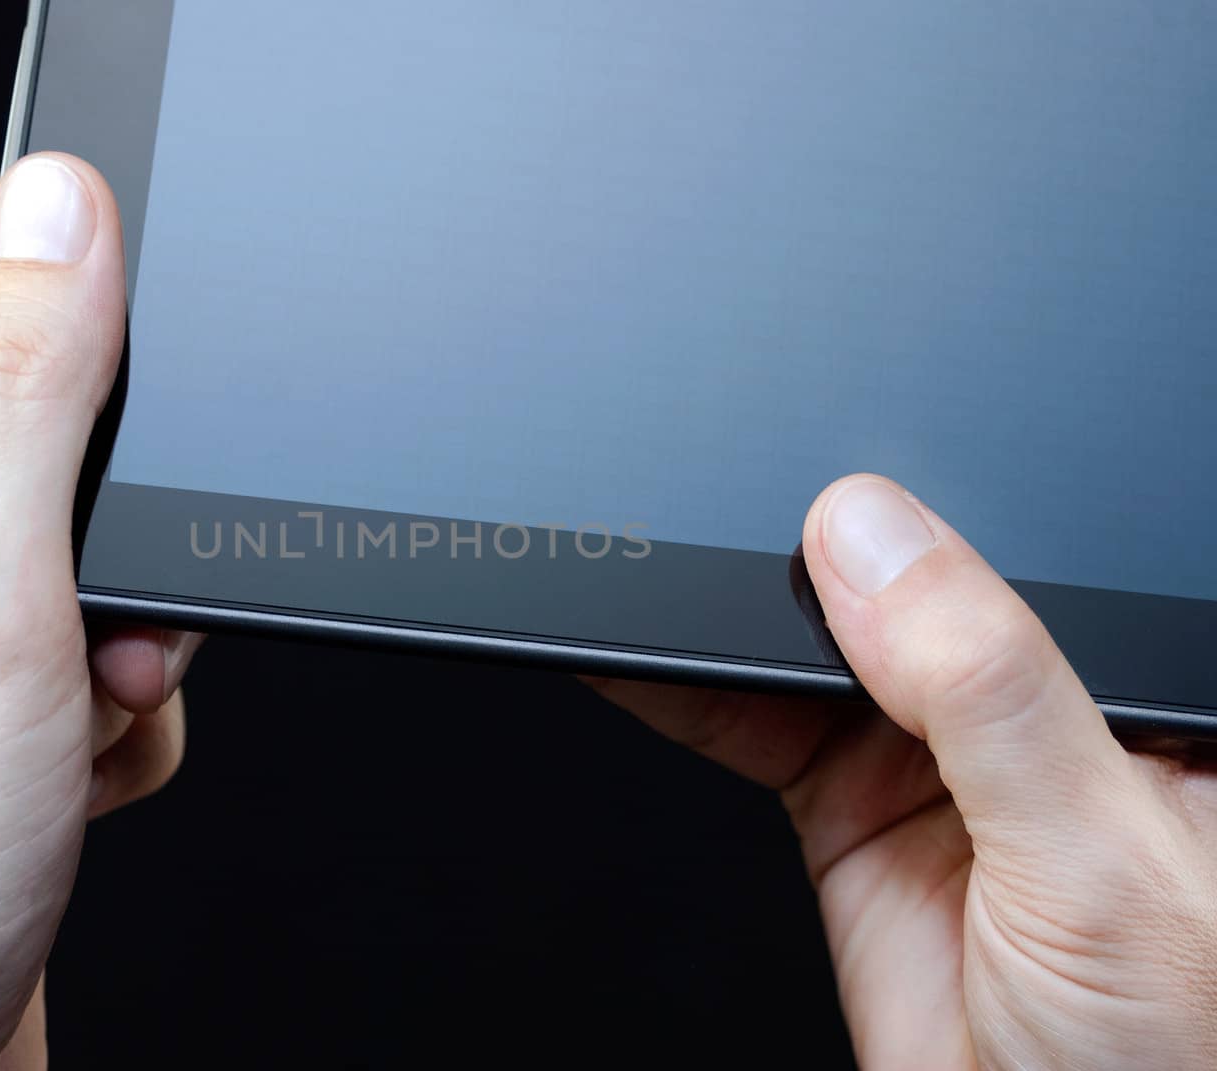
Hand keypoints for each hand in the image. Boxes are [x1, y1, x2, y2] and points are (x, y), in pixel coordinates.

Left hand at [0, 154, 197, 1069]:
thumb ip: (28, 384)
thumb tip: (62, 209)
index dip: (89, 340)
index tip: (137, 432)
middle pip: (43, 415)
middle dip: (113, 536)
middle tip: (96, 628)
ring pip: (84, 534)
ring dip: (122, 635)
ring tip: (73, 720)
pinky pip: (81, 626)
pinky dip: (106, 701)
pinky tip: (64, 770)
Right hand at [589, 475, 1216, 1069]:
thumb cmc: (1159, 1059)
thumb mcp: (1092, 857)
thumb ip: (990, 690)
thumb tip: (877, 541)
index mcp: (1132, 694)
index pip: (1018, 562)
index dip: (919, 519)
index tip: (817, 488)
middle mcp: (1026, 720)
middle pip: (894, 596)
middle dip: (805, 563)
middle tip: (715, 538)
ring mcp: (929, 766)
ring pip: (809, 652)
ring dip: (730, 620)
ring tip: (662, 580)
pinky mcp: (847, 816)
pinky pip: (753, 726)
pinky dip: (688, 691)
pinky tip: (646, 657)